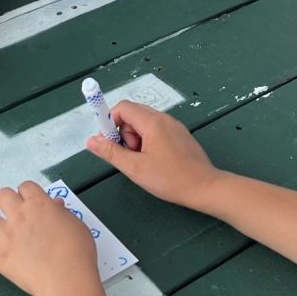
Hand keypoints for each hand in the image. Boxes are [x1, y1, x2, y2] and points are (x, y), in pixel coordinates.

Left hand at [0, 182, 97, 295]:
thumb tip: (55, 206)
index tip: (27, 197)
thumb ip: (62, 214)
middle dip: (6, 199)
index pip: (26, 187)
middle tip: (8, 206)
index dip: (26, 191)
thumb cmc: (78, 252)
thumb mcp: (76, 225)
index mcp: (39, 204)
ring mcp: (7, 236)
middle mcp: (20, 215)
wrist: (66, 278)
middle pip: (4, 196)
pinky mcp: (0, 257)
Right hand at [86, 100, 219, 211]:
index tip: (111, 144)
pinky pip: (157, 130)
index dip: (111, 122)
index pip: (123, 107)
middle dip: (124, 133)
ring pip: (145, 123)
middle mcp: (163, 118)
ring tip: (144, 162)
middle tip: (131, 156)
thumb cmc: (169, 178)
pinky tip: (156, 162)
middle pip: (133, 114)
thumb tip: (91, 140)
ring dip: (137, 139)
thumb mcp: (135, 168)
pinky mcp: (180, 135)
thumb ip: (111, 152)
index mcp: (152, 122)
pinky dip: (149, 142)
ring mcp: (174, 126)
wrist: (205, 188)